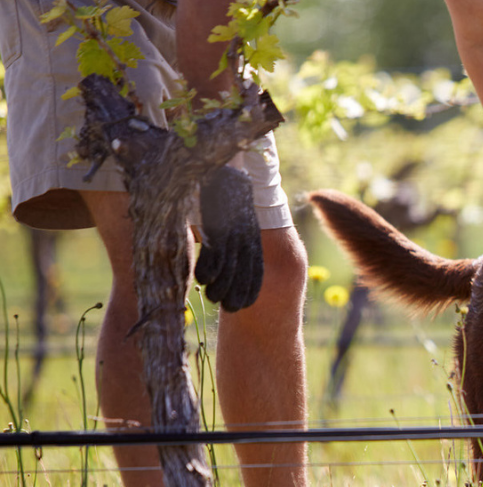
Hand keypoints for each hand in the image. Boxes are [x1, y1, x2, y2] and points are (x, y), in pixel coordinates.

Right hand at [194, 166, 263, 311]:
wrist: (219, 153)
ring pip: (232, 258)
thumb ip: (220, 231)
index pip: (254, 261)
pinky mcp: (220, 212)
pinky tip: (202, 279)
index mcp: (248, 226)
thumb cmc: (218, 182)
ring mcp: (233, 219)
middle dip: (239, 289)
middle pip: (246, 264)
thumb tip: (211, 250)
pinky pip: (216, 242)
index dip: (250, 283)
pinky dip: (210, 263)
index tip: (244, 304)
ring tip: (215, 299)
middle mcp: (244, 225)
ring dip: (223, 282)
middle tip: (232, 310)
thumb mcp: (223, 211)